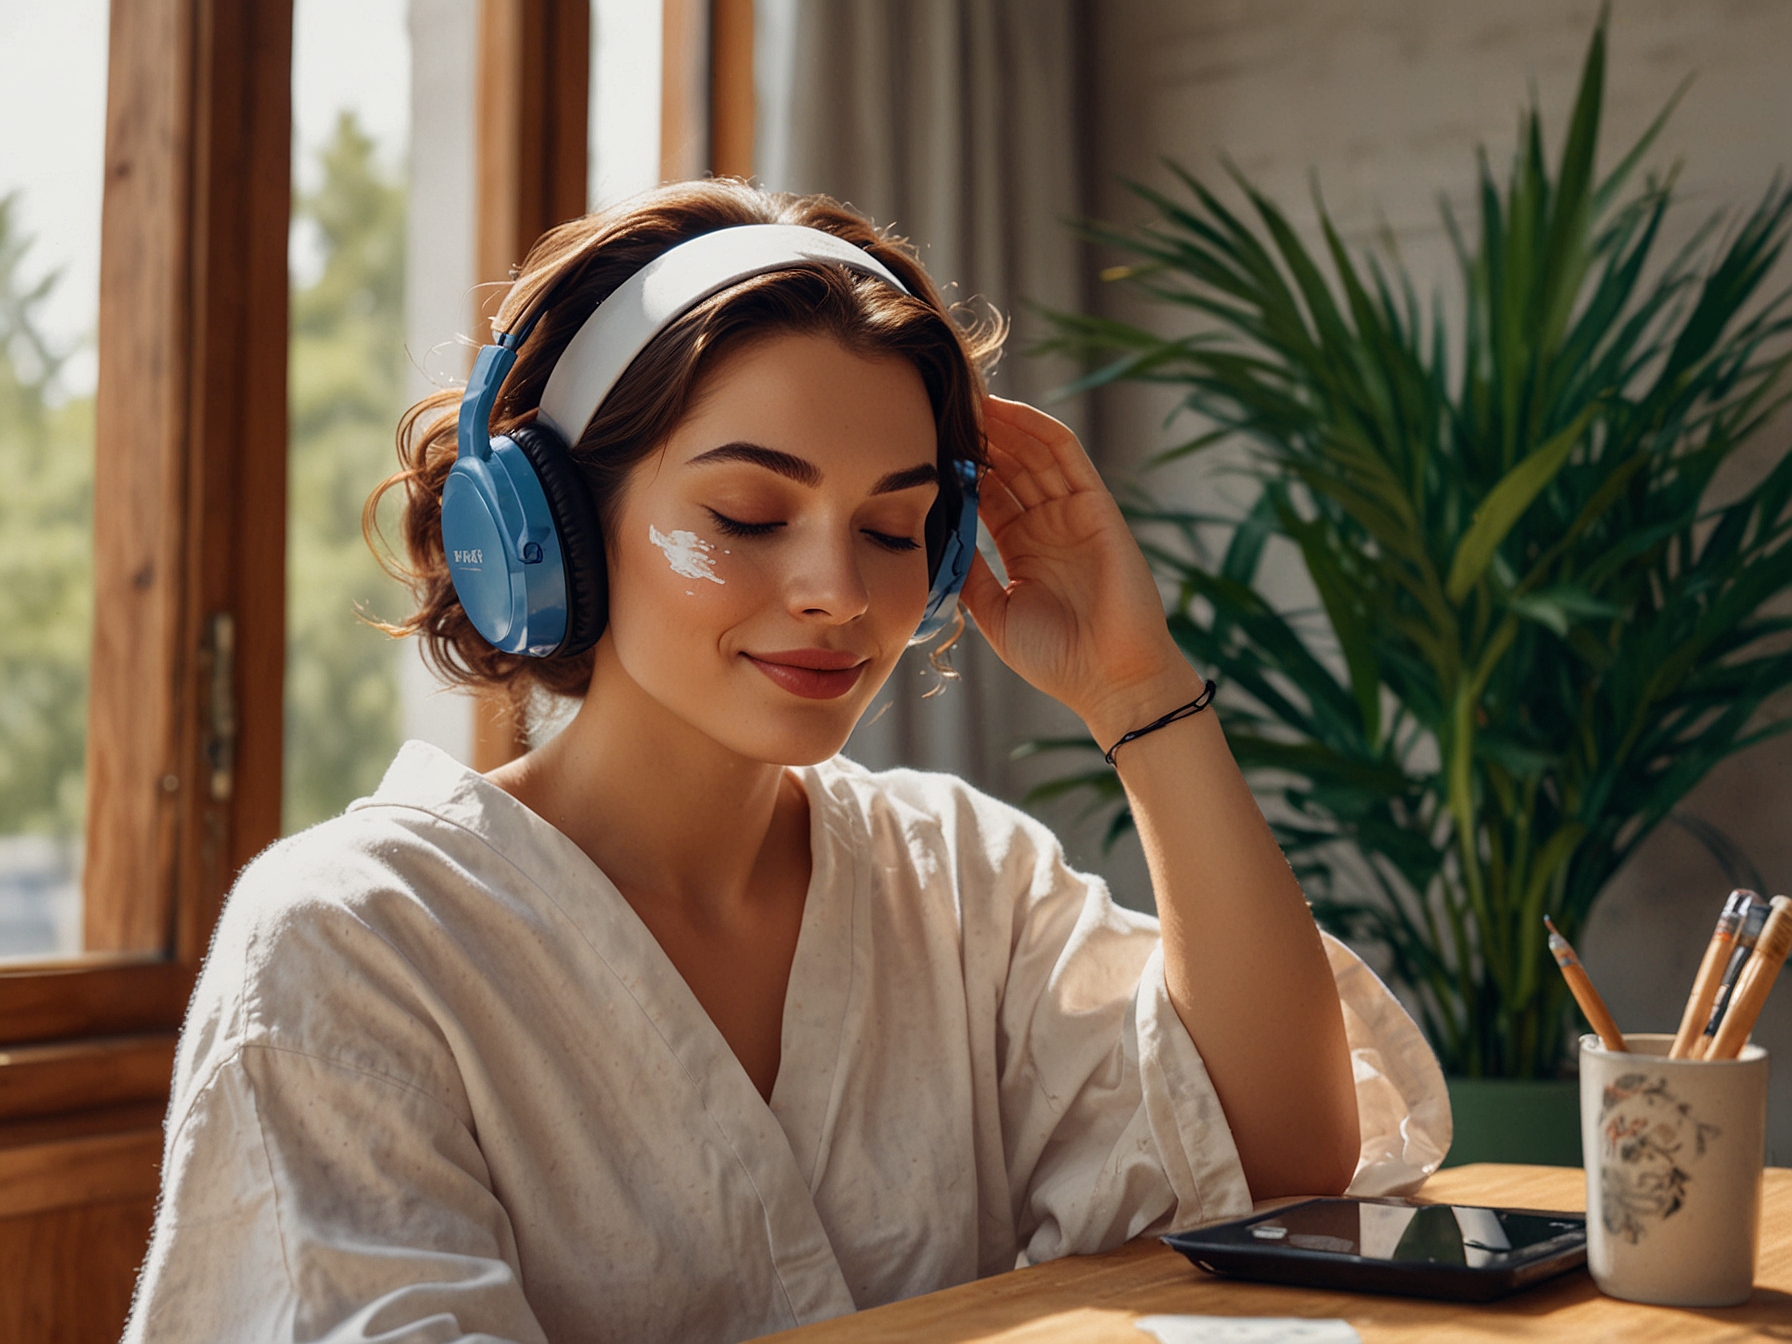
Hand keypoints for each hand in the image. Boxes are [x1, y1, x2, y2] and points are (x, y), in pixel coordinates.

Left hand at [959, 397, 1198, 739]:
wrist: (1109, 680)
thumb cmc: (1057, 658)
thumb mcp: (995, 613)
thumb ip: (969, 575)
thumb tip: (933, 542)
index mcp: (1023, 547)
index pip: (986, 492)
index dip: (957, 467)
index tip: (920, 443)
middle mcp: (1048, 523)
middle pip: (1007, 464)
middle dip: (975, 434)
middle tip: (936, 404)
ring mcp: (1073, 512)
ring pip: (1031, 451)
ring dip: (1000, 423)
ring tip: (963, 396)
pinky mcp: (1097, 506)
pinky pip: (1066, 455)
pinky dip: (1036, 427)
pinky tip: (1005, 409)